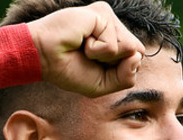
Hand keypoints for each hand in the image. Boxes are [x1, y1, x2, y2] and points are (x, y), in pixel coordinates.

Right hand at [27, 1, 145, 96]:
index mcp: (116, 40)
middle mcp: (115, 27)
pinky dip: (96, 50)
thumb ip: (126, 77)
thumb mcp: (103, 84)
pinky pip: (113, 44)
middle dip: (115, 64)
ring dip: (104, 57)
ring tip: (84, 47)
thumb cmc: (69, 70)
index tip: (95, 66)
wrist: (43, 58)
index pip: (137, 59)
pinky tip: (81, 40)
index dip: (119, 71)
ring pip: (130, 48)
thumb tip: (137, 56)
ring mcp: (109, 18)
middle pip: (138, 52)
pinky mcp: (102, 12)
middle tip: (89, 56)